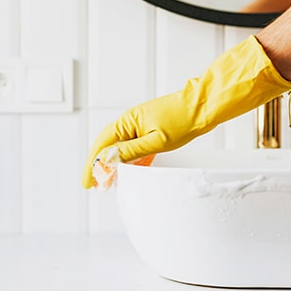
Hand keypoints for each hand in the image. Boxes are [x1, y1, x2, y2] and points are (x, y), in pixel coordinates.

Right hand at [82, 35, 290, 188]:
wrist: (202, 105)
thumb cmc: (182, 120)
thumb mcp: (156, 140)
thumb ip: (131, 151)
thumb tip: (108, 158)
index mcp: (127, 122)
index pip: (102, 146)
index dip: (92, 165)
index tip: (87, 181)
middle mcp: (129, 122)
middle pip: (106, 147)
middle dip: (98, 167)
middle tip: (93, 185)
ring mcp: (138, 126)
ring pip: (118, 148)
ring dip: (112, 165)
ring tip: (107, 183)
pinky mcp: (148, 130)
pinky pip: (132, 147)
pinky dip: (127, 161)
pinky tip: (127, 172)